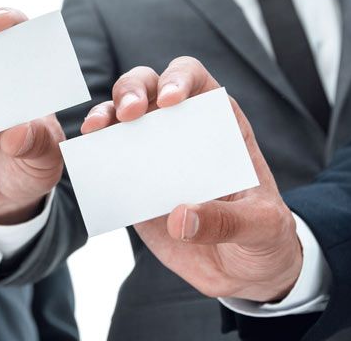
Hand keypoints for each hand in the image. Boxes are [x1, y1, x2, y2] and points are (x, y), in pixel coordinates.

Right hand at [82, 57, 302, 302]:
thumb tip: (180, 219)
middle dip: (131, 90)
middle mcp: (182, 130)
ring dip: (104, 115)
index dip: (178, 79)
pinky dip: (94, 154)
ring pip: (121, 116)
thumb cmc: (264, 237)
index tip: (169, 101)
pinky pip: (108, 160)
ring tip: (94, 130)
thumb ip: (228, 221)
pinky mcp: (135, 184)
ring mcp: (155, 154)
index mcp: (220, 125)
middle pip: (148, 86)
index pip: (195, 81)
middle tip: (126, 115)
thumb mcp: (262, 228)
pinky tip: (86, 160)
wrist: (243, 271)